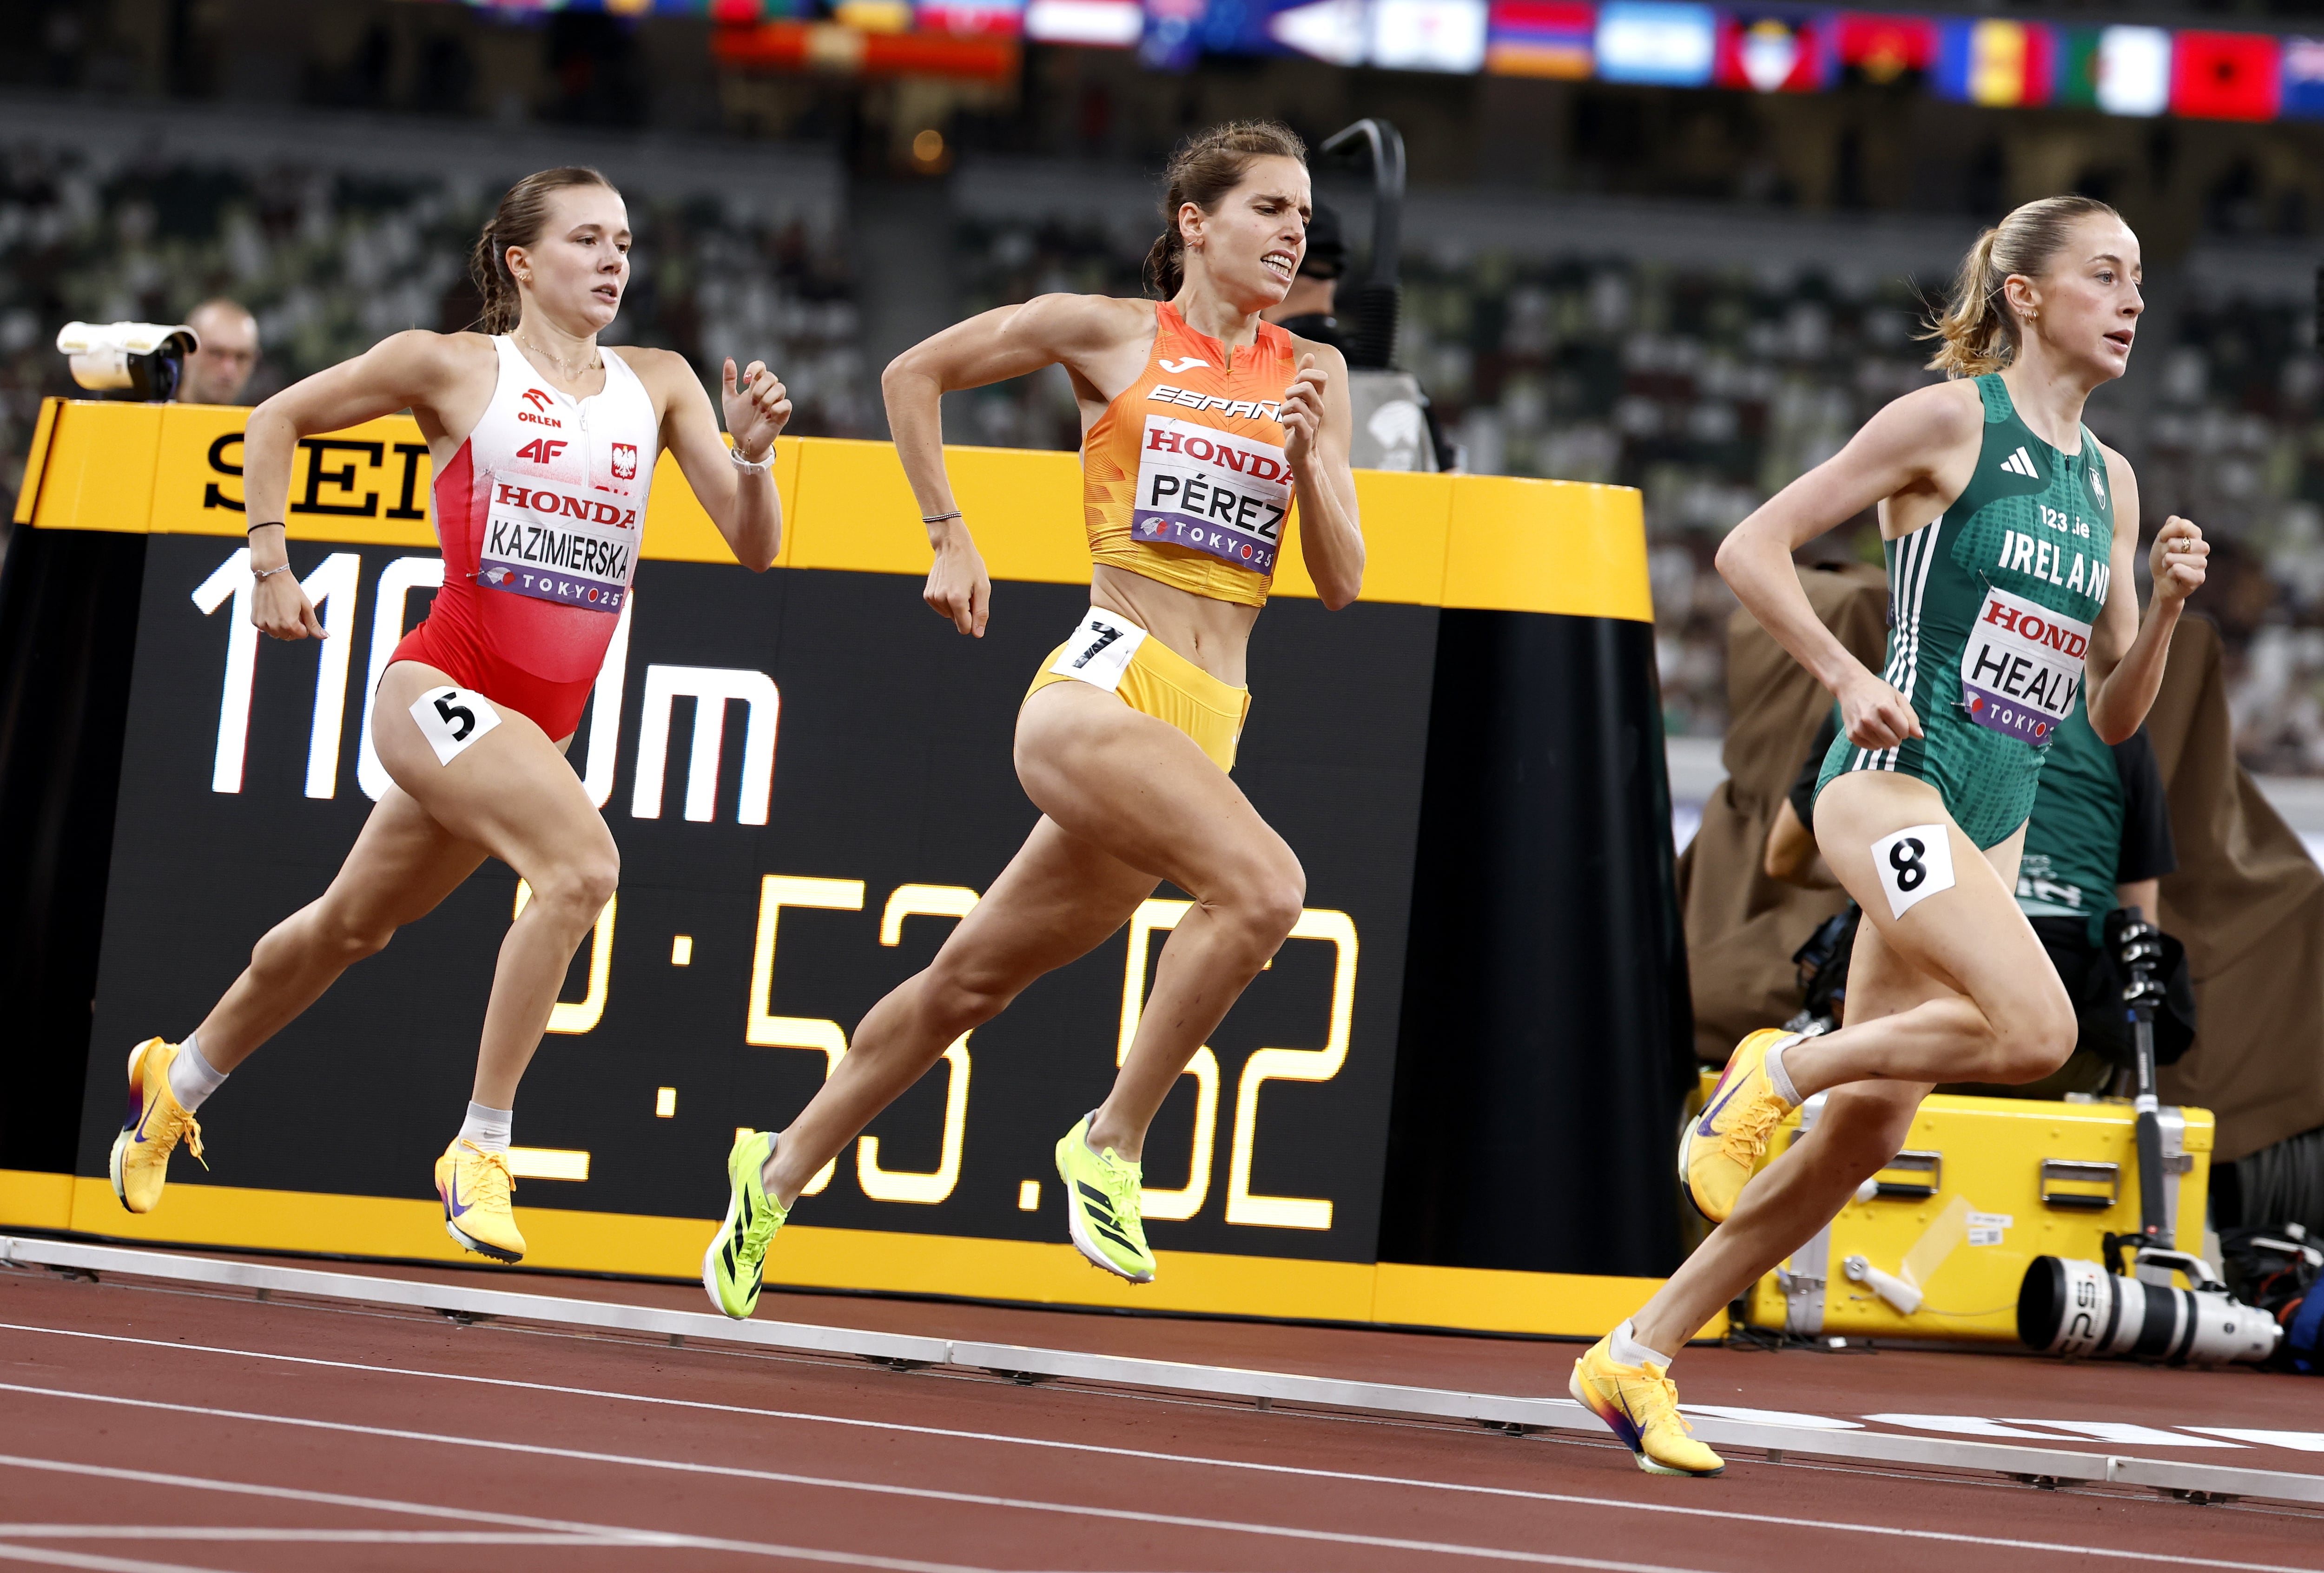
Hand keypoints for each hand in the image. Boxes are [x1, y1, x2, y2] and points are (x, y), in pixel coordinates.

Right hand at [252, 569, 324, 641]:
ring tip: (280, 609)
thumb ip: (313, 624)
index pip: (302, 634)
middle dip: (292, 627)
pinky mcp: (254, 621)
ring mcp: (263, 625)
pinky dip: (269, 622)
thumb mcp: (306, 606)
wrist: (270, 574)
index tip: (299, 612)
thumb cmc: (290, 588)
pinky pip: (265, 628)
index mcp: (290, 625)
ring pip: (277, 634)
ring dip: (280, 626)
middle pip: (289, 636)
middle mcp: (275, 628)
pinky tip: (271, 609)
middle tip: (290, 610)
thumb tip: (325, 637)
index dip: (303, 624)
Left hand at [722, 358, 791, 460]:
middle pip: (771, 376)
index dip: (754, 369)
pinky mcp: (783, 415)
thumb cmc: (737, 420)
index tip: (745, 381)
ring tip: (759, 410)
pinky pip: (786, 404)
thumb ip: (729, 379)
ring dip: (767, 398)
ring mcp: (776, 403)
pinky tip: (767, 416)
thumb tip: (729, 359)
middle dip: (759, 388)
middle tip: (752, 402)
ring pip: (780, 388)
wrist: (743, 441)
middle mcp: (768, 392)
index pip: (761, 366)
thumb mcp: (729, 398)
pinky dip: (776, 408)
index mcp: (755, 385)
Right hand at [924, 529, 990, 636]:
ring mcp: (933, 598)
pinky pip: (942, 608)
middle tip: (967, 590)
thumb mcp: (983, 588)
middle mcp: (942, 600)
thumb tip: (977, 634)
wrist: (951, 546)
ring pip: (949, 615)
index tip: (975, 602)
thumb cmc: (971, 566)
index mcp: (957, 600)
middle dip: (965, 610)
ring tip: (959, 585)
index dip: (973, 619)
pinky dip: (947, 601)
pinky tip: (949, 585)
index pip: (965, 628)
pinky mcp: (928, 595)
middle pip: (958, 621)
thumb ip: (981, 613)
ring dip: (957, 605)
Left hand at [1279, 353, 1326, 468]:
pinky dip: (1285, 420)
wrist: (1300, 452)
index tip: (1297, 384)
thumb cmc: (1298, 424)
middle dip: (1291, 391)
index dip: (1305, 375)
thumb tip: (1310, 355)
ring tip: (1286, 417)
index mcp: (1318, 398)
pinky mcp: (1306, 433)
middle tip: (1288, 402)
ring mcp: (1314, 421)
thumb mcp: (1299, 397)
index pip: (1320, 377)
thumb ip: (1303, 377)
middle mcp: (1319, 408)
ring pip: (1294, 402)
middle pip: (1305, 386)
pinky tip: (1287, 425)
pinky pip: (1294, 418)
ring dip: (1284, 409)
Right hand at [1836, 669, 1920, 750]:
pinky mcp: (1851, 734)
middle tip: (1889, 723)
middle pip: (1894, 741)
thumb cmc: (1878, 691)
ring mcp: (1859, 727)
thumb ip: (1911, 717)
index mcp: (1885, 707)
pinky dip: (1873, 742)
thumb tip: (1920, 736)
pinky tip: (1871, 730)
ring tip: (1879, 725)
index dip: (1905, 727)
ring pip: (1882, 746)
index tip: (1898, 718)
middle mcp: (1870, 719)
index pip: (1905, 732)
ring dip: (1884, 739)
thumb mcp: (1898, 698)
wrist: (1851, 686)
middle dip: (1896, 735)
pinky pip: (1870, 747)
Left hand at [2149, 515, 2207, 603]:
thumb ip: (2169, 526)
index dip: (2166, 534)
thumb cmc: (2163, 559)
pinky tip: (2174, 576)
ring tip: (2171, 567)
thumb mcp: (2161, 539)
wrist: (2161, 582)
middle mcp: (2203, 547)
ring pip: (2175, 559)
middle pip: (2175, 543)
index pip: (2183, 525)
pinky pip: (2178, 570)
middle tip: (2168, 558)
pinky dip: (2170, 573)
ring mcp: (2202, 563)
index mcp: (2195, 535)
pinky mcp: (2199, 578)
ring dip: (2167, 564)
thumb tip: (2176, 520)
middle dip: (2165, 552)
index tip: (2165, 541)